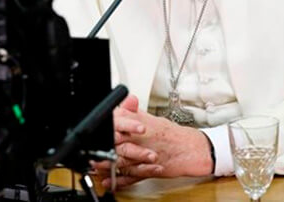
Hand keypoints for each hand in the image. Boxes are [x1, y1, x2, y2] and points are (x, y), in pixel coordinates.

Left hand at [91, 94, 212, 188]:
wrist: (192, 149)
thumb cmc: (173, 136)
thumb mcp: (153, 120)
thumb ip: (136, 112)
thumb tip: (126, 101)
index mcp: (144, 125)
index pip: (121, 122)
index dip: (108, 126)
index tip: (97, 128)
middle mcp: (144, 140)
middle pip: (119, 142)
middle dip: (104, 146)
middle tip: (91, 150)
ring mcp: (146, 156)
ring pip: (123, 160)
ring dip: (108, 164)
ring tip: (95, 165)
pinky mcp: (149, 170)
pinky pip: (132, 177)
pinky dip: (120, 181)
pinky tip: (109, 182)